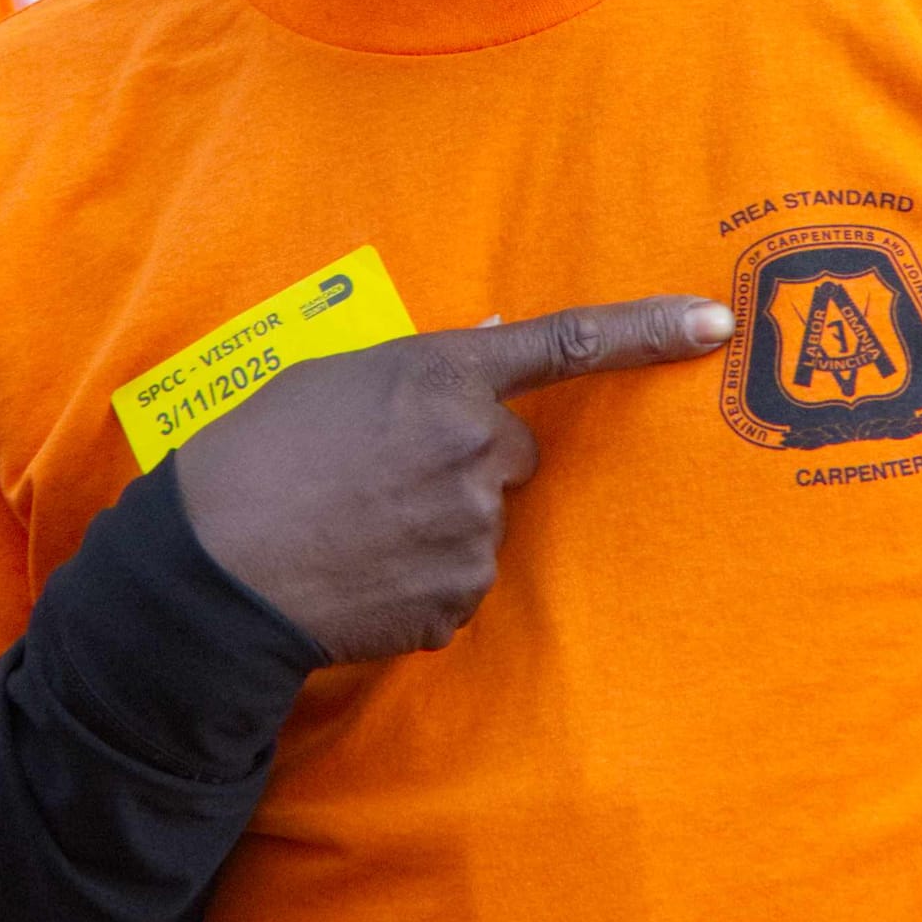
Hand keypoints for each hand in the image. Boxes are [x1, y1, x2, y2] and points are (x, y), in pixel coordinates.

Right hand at [173, 294, 732, 661]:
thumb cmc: (253, 454)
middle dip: (468, 459)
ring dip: (439, 522)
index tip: (713, 323)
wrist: (207, 571)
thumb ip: (421, 367)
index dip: (647, 330)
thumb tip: (489, 346)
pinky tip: (362, 573)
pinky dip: (422, 581)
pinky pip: (461, 583)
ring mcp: (472, 529)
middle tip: (383, 472)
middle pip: (514, 451)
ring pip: (485, 520)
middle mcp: (473, 447)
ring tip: (356, 524)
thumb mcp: (330, 377)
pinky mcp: (460, 598)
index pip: (567, 342)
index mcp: (442, 374)